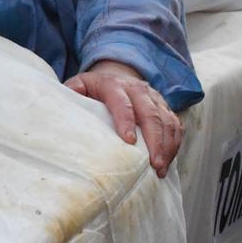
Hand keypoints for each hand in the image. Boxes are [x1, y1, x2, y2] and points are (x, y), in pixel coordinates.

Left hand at [64, 61, 183, 178]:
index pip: (122, 102)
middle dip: (154, 140)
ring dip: (167, 145)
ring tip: (161, 169)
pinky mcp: (164, 107)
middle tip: (153, 164)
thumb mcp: (78, 86)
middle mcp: (138, 89)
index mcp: (113, 84)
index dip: (126, 120)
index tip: (129, 142)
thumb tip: (65, 109)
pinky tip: (168, 161)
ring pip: (167, 120)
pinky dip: (174, 143)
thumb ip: (72, 95)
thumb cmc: (92, 88)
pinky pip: (175, 125)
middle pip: (151, 113)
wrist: (115, 73)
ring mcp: (154, 98)